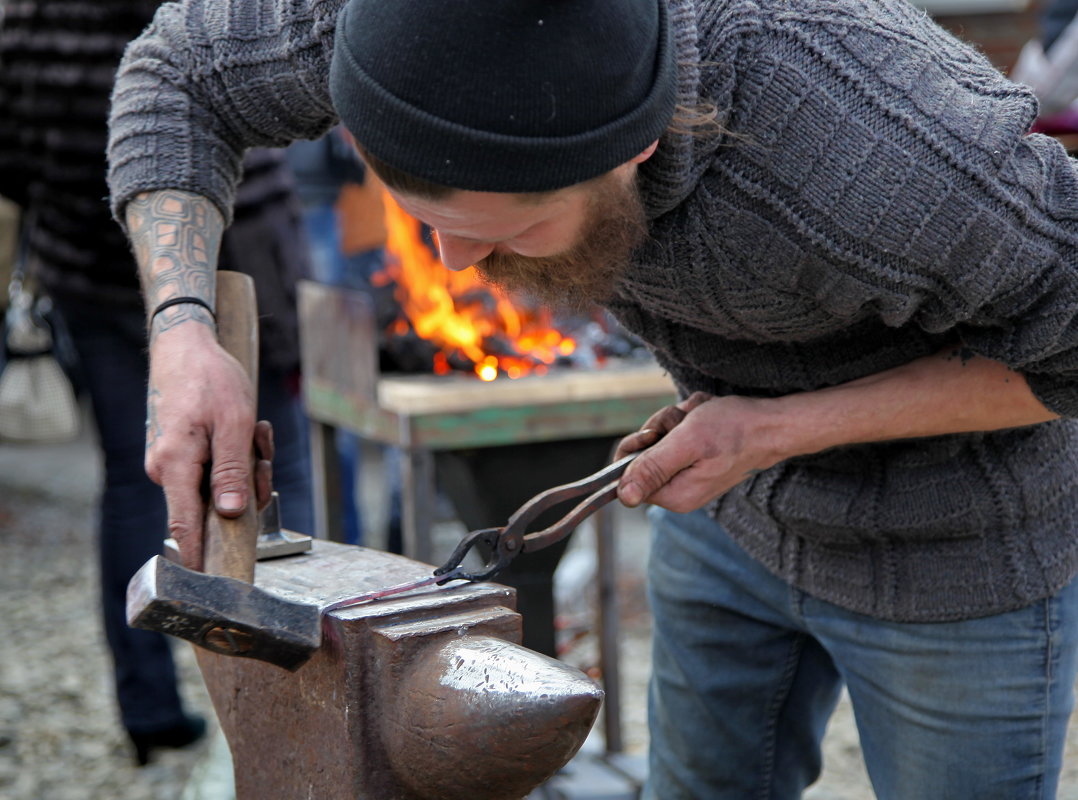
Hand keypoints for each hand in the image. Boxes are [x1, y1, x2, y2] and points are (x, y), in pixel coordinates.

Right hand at [144, 324, 259, 570]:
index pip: (184, 528)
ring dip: (247, 465)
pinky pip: (215, 469)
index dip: (200, 558)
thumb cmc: (210, 380)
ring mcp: (172, 463)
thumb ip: (231, 472)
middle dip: (248, 485)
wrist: (186, 345)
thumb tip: (230, 515)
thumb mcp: (233, 424)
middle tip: (261, 451)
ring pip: (220, 486)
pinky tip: (247, 430)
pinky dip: (237, 455)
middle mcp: (166, 471)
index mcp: (174, 466)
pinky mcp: (182, 455)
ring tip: (254, 431)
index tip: (211, 588)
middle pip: (213, 507)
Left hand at [614, 392, 784, 511]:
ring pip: (661, 439)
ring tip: (701, 416)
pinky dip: (690, 419)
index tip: (656, 434)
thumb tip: (623, 497)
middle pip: (644, 454)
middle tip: (686, 421)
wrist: (773, 423)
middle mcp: (680, 490)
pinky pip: (678, 435)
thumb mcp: (687, 443)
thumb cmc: (735, 430)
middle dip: (662, 427)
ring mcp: (689, 475)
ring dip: (678, 419)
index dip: (637, 448)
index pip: (627, 476)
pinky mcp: (697, 461)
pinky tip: (707, 416)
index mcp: (675, 495)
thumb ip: (653, 469)